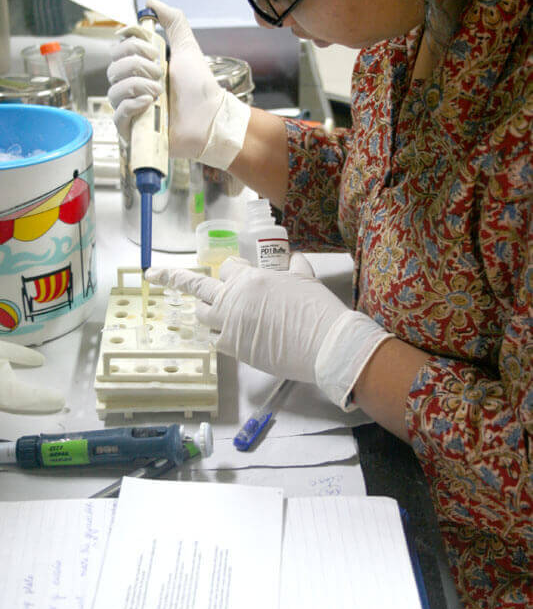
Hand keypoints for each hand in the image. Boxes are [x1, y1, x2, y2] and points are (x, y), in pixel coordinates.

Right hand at [107, 0, 250, 169]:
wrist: (210, 118)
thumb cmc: (200, 88)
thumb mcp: (187, 48)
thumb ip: (173, 22)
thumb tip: (152, 2)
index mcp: (142, 69)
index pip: (117, 50)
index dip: (131, 46)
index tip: (153, 50)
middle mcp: (134, 88)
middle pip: (113, 68)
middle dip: (137, 65)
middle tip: (160, 73)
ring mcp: (132, 109)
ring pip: (113, 90)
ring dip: (137, 85)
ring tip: (159, 91)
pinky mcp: (132, 130)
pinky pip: (117, 114)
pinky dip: (132, 105)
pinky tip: (150, 103)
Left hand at [146, 255, 393, 408]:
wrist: (325, 343)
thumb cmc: (316, 309)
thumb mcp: (306, 279)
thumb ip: (295, 267)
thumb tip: (294, 258)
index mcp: (251, 278)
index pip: (227, 268)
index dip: (232, 272)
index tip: (232, 275)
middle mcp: (234, 299)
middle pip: (196, 285)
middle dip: (173, 278)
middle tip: (154, 274)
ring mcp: (231, 325)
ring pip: (203, 315)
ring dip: (204, 313)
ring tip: (207, 314)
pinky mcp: (236, 349)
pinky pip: (216, 341)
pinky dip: (220, 337)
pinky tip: (229, 338)